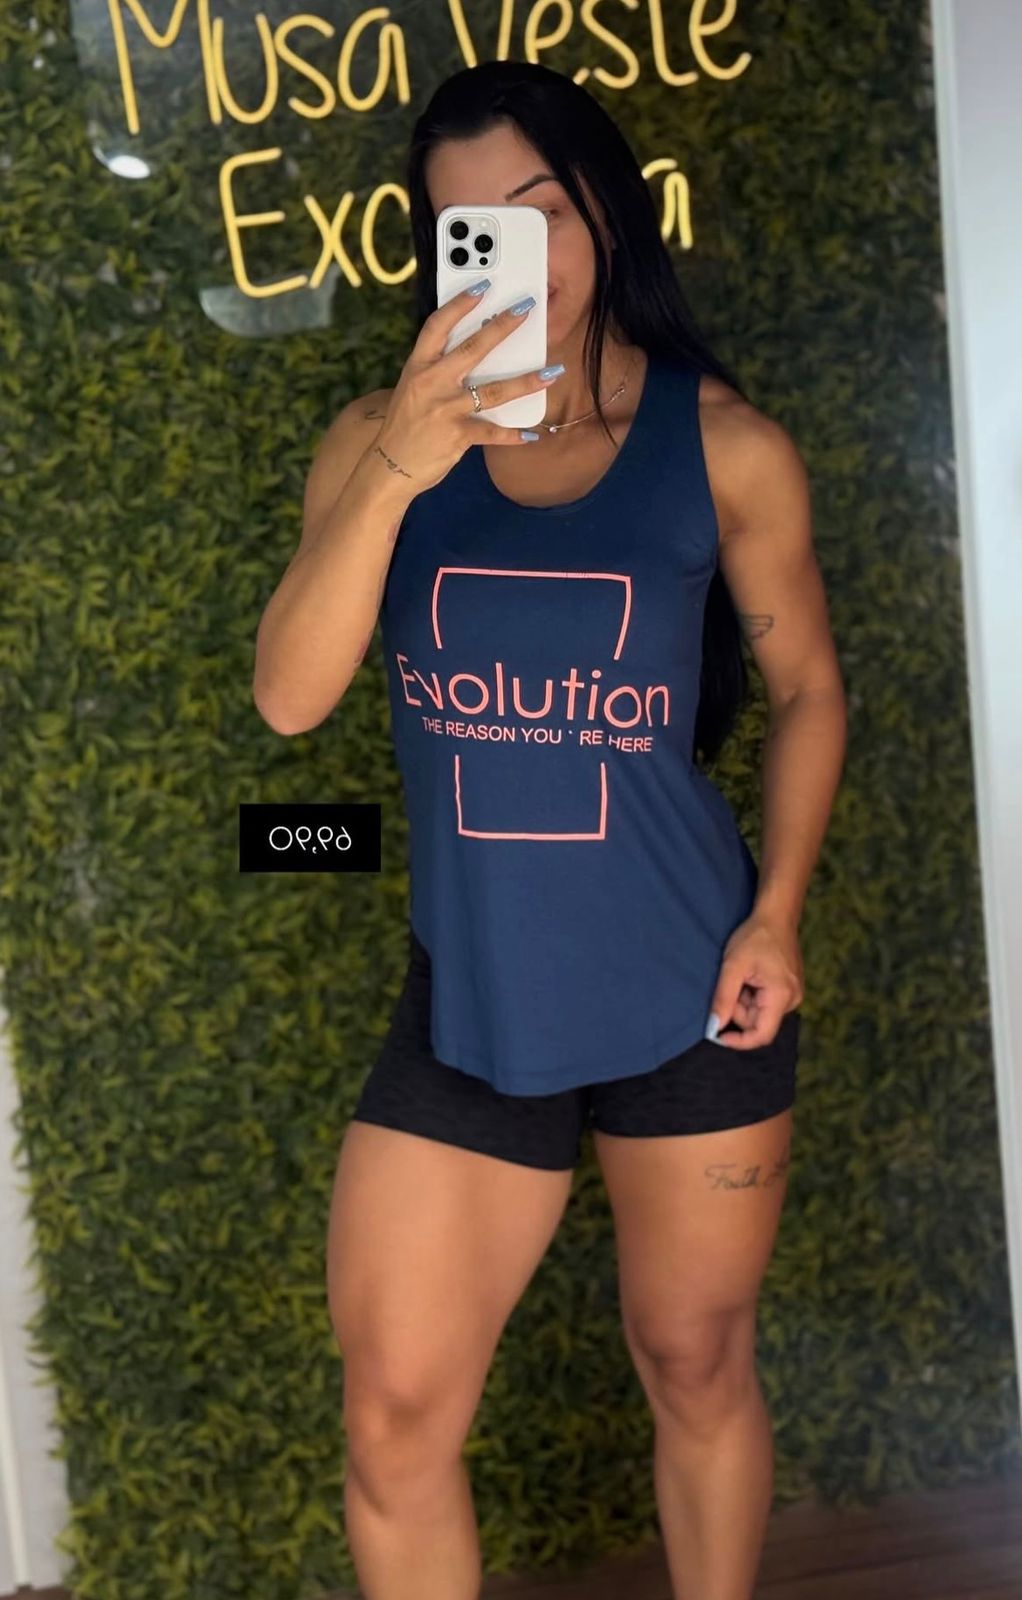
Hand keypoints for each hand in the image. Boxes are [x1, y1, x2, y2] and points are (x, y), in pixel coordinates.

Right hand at [372, 283, 561, 496]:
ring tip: (552, 372)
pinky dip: (513, 435)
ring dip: (526, 381)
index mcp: (418, 366)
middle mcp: (431, 384)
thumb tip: (479, 352)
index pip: (437, 326)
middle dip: (502, 326)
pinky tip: (532, 433)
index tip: (482, 286)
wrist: (390, 465)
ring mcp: (445, 410)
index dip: (460, 304)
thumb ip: (439, 370)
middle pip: (473, 349)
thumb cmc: (406, 424)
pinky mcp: (457, 436)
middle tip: (526, 309)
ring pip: (493, 391)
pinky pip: (492, 433)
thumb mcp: (413, 388)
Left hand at [704, 911, 803, 1049]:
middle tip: (732, 982)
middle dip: (738, 1008)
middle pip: (758, 1022)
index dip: (739, 1041)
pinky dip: (752, 995)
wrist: (776, 916)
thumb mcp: (732, 966)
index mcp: (782, 996)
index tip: (718, 1035)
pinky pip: (766, 1003)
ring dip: (744, 1000)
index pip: (762, 1035)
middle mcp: (792, 1000)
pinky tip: (751, 976)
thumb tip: (714, 1027)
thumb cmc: (755, 937)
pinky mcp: (789, 990)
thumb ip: (723, 998)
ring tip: (743, 975)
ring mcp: (793, 995)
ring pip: (760, 1013)